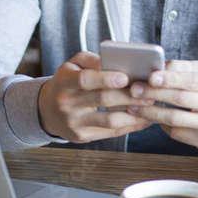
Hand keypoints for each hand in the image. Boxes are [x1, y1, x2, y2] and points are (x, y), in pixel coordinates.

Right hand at [37, 51, 152, 143]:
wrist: (47, 110)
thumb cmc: (67, 83)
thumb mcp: (72, 65)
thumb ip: (93, 60)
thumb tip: (116, 63)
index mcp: (64, 83)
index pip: (84, 80)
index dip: (105, 78)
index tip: (125, 77)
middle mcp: (67, 104)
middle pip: (102, 100)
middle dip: (128, 96)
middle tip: (149, 92)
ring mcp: (74, 123)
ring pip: (110, 121)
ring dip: (134, 114)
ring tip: (150, 106)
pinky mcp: (82, 137)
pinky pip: (111, 132)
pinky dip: (130, 126)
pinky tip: (143, 119)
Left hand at [126, 58, 197, 154]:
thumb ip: (185, 69)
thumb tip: (161, 67)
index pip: (192, 80)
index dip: (170, 79)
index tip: (151, 77)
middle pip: (180, 99)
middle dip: (153, 94)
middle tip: (134, 90)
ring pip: (175, 119)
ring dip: (150, 112)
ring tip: (134, 106)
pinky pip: (177, 133)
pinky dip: (162, 125)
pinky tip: (155, 119)